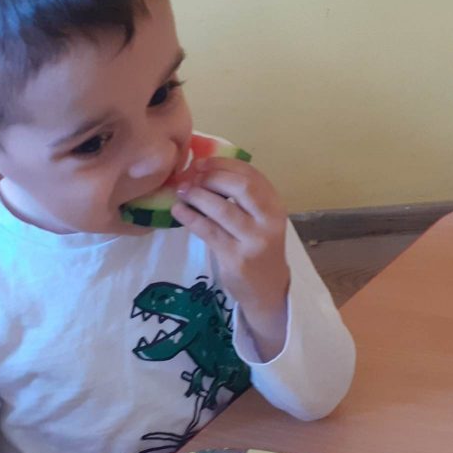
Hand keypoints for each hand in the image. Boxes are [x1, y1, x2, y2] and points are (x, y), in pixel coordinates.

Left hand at [172, 157, 289, 358]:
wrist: (267, 290)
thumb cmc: (256, 248)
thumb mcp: (258, 220)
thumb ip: (240, 198)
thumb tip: (201, 171)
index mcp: (274, 205)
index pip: (251, 174)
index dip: (223, 164)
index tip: (200, 162)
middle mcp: (269, 221)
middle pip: (241, 187)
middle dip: (211, 177)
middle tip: (190, 177)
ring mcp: (254, 240)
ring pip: (222, 209)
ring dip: (198, 196)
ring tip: (181, 191)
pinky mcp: (236, 258)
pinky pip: (209, 231)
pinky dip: (191, 217)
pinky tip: (178, 210)